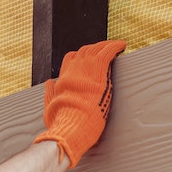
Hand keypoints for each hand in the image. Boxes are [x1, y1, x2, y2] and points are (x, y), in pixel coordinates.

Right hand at [34, 39, 125, 167]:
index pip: (71, 59)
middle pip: (84, 52)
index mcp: (63, 79)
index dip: (80, 57)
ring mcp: (85, 70)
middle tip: (105, 50)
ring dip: (106, 46)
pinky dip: (115, 46)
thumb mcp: (51, 107)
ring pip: (96, 49)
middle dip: (94, 49)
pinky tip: (122, 45)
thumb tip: (49, 82)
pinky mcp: (98, 71)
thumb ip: (50, 93)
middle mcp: (73, 71)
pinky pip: (107, 52)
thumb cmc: (61, 124)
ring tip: (116, 46)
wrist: (71, 127)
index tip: (88, 59)